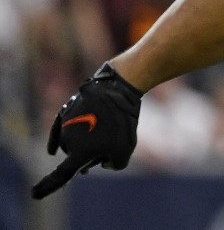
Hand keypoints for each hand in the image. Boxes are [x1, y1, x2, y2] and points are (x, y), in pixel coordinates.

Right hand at [31, 62, 142, 199]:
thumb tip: (105, 163)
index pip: (61, 175)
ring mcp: (65, 125)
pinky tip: (52, 151)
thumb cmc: (122, 122)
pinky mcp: (66, 113)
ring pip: (72, 143)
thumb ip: (115, 164)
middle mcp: (67, 141)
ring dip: (83, 144)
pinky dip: (56, 141)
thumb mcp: (126, 149)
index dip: (48, 187)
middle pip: (75, 157)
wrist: (117, 89)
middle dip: (89, 157)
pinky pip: (58, 132)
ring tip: (105, 132)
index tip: (35, 194)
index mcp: (79, 154)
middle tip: (108, 148)